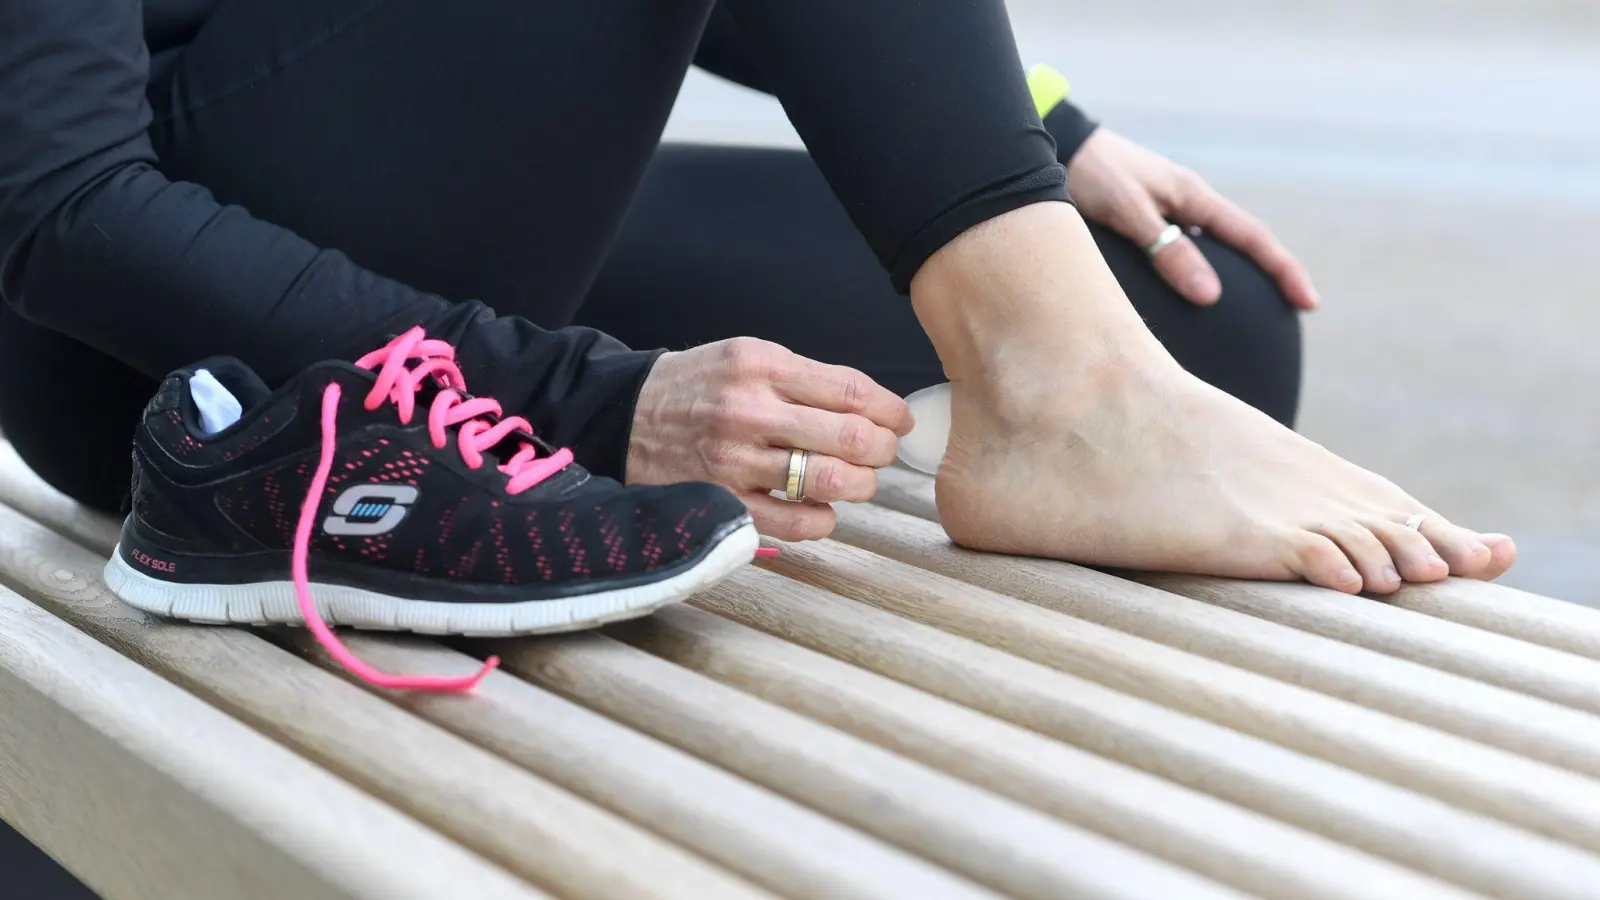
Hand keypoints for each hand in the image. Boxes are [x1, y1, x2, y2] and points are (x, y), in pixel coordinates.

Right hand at [627, 337, 914, 541]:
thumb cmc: (699, 387)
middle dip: (881, 449)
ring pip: (828, 481)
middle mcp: (749, 411)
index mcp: (760, 366)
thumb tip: (870, 408)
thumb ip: (803, 379)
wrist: (624, 416)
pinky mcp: (724, 502)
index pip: (849, 389)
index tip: (900, 421)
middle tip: (882, 452)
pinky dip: (822, 520)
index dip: (889, 409)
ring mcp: (735, 461)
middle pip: (850, 437)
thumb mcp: (747, 357)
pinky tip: (821, 510)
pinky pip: (795, 523)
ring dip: (860, 485)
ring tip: (858, 481)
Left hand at [1066, 129, 1319, 309]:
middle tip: (1292, 314)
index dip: (1284, 271)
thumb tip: (1211, 295)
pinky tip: (1190, 303)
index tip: (1309, 303)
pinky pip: (1183, 254)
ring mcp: (1171, 213)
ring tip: (1248, 319)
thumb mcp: (1129, 211)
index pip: (1254, 238)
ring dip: (1236, 280)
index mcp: (1195, 198)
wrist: (1059, 147)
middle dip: (1272, 277)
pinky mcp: (1148, 223)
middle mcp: (1189, 205)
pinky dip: (1197, 277)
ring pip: (1215, 252)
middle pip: (1244, 246)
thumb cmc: (1092, 174)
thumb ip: (1166, 249)